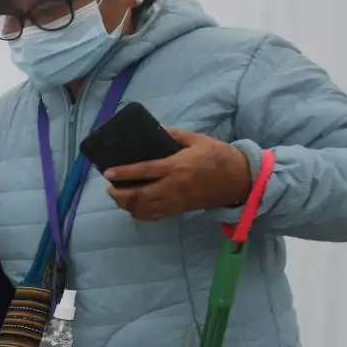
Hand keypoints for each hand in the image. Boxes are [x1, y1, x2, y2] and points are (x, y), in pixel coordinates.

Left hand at [105, 129, 252, 220]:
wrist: (238, 178)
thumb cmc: (218, 156)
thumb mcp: (197, 139)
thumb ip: (175, 135)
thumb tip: (157, 130)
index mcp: (176, 166)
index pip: (143, 171)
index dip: (123, 173)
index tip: (108, 173)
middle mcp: (173, 186)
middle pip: (139, 195)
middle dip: (119, 194)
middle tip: (109, 188)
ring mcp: (176, 201)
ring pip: (144, 209)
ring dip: (127, 205)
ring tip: (117, 197)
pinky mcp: (180, 210)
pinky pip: (155, 216)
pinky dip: (140, 214)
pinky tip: (134, 208)